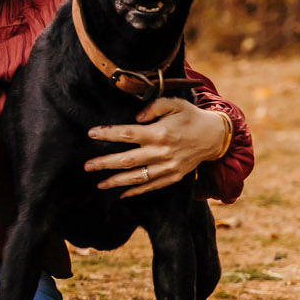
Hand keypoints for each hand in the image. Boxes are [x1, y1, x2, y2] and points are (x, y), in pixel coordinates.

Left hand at [83, 97, 229, 196]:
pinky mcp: (172, 177)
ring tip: (99, 184)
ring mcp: (168, 167)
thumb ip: (153, 107)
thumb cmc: (190, 117)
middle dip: (105, 163)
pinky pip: (151, 187)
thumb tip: (136, 118)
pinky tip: (121, 195)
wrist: (213, 137)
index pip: (128, 133)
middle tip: (87, 166)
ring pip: (137, 177)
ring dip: (116, 182)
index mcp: (160, 132)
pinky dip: (135, 192)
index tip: (90, 133)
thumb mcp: (174, 104)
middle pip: (127, 160)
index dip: (108, 134)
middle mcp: (162, 152)